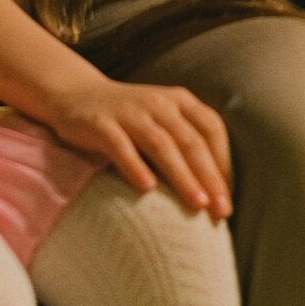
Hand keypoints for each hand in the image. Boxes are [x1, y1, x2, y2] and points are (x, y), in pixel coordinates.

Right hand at [46, 78, 233, 218]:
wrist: (77, 95)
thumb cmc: (131, 120)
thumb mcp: (164, 122)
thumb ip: (187, 145)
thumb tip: (217, 194)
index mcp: (180, 101)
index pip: (212, 130)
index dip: (224, 164)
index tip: (228, 198)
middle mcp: (158, 103)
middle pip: (191, 141)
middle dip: (210, 177)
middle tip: (221, 210)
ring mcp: (129, 112)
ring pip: (161, 144)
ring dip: (182, 175)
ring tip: (197, 203)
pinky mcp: (100, 123)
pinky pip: (120, 145)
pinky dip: (135, 166)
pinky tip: (146, 188)